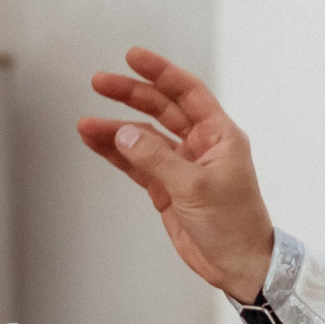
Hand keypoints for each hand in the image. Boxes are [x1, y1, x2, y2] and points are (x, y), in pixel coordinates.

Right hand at [78, 47, 276, 302]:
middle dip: (130, 95)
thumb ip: (156, 158)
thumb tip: (123, 132)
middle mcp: (201, 145)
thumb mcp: (194, 187)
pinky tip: (96, 142)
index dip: (160, 72)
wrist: (238, 265)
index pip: (187, 92)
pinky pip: (137, 164)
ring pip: (143, 137)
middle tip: (100, 82)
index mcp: (219, 135)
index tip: (133, 57)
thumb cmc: (234, 224)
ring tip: (86, 124)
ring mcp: (182, 166)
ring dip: (116, 129)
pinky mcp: (167, 188)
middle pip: (161, 109)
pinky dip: (116, 154)